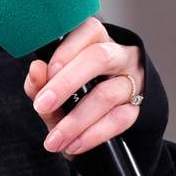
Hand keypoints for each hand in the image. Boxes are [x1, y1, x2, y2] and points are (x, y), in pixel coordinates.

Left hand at [23, 16, 144, 160]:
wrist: (98, 123)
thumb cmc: (72, 94)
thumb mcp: (52, 87)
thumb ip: (40, 80)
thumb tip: (36, 69)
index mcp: (95, 39)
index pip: (86, 31)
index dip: (65, 51)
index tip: (44, 73)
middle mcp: (118, 54)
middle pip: (98, 58)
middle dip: (66, 83)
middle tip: (41, 106)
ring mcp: (132, 80)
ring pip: (107, 94)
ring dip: (76, 120)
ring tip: (55, 138)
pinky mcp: (140, 108)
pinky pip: (119, 119)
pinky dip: (92, 134)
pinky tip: (74, 144)